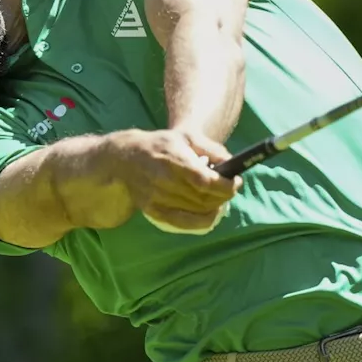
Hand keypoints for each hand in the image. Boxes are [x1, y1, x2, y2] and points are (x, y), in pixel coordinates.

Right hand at [106, 129, 239, 233]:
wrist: (126, 158)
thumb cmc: (162, 145)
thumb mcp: (187, 137)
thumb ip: (213, 149)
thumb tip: (233, 165)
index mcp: (174, 160)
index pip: (205, 181)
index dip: (226, 185)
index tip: (236, 181)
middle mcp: (164, 182)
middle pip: (204, 199)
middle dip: (224, 195)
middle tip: (230, 188)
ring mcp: (157, 199)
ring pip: (197, 212)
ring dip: (215, 206)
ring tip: (220, 196)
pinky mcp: (153, 211)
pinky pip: (184, 223)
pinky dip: (203, 221)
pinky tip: (211, 212)